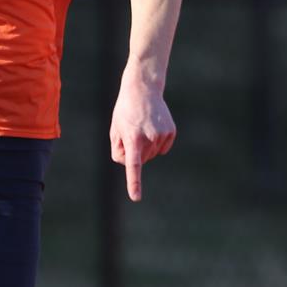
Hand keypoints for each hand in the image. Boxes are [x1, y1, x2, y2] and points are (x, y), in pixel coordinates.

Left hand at [109, 76, 175, 201]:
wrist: (144, 89)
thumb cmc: (125, 111)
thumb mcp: (115, 129)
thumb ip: (118, 151)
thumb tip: (130, 164)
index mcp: (133, 138)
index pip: (133, 165)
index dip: (134, 182)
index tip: (136, 197)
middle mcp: (149, 138)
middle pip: (141, 160)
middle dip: (134, 152)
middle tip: (131, 132)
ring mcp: (162, 135)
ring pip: (152, 155)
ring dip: (145, 147)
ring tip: (142, 127)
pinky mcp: (171, 132)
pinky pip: (162, 149)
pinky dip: (156, 143)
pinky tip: (153, 128)